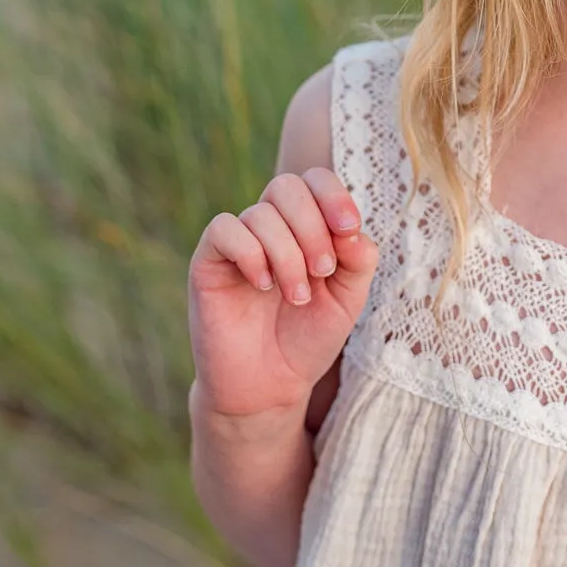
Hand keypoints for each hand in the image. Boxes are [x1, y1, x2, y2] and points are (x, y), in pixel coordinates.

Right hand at [187, 168, 379, 420]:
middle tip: (322, 271)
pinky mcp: (208, 262)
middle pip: (286, 186)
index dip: (333, 194)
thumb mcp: (348, 299)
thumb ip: (358, 259)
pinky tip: (263, 285)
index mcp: (304, 226)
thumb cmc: (308, 339)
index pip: (314, 180)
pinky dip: (250, 253)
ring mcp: (237, 243)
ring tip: (298, 296)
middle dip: (312, 227)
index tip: (348, 228)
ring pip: (260, 214)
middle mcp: (269, 227)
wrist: (268, 386)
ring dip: (288, 255)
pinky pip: (224, 230)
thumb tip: (352, 228)